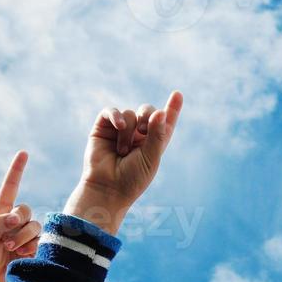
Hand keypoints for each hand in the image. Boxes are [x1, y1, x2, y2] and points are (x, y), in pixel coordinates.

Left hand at [0, 151, 40, 281]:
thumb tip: (16, 217)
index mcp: (2, 212)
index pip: (11, 187)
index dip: (17, 170)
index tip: (23, 153)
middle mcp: (16, 220)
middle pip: (26, 210)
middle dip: (18, 225)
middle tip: (6, 242)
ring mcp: (27, 233)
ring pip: (35, 226)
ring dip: (23, 239)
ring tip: (12, 250)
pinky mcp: (36, 247)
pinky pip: (41, 241)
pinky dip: (31, 248)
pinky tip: (22, 256)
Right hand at [63, 92, 183, 235]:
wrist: (108, 188)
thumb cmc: (132, 178)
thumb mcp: (151, 157)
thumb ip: (157, 134)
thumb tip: (161, 111)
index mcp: (154, 142)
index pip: (165, 122)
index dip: (172, 108)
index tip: (178, 94)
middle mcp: (138, 134)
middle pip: (148, 110)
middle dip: (148, 116)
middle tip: (143, 132)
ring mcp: (121, 130)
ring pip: (130, 114)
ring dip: (128, 132)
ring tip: (123, 151)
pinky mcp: (103, 128)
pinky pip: (111, 111)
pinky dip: (116, 116)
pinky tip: (119, 126)